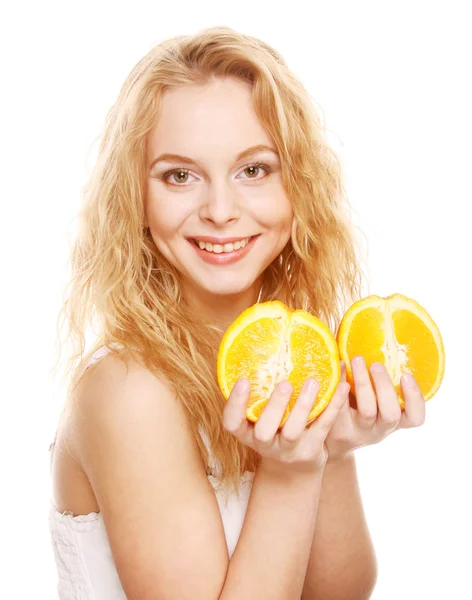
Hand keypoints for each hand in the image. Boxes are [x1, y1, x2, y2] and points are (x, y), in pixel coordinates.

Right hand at [223, 377, 350, 475]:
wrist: (295, 468)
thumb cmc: (274, 429)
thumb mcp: (260, 418)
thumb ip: (258, 395)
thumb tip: (262, 349)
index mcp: (246, 433)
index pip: (232, 422)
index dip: (235, 404)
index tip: (243, 380)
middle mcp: (264, 444)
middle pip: (263, 431)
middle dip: (274, 407)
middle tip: (284, 383)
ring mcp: (288, 450)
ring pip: (293, 431)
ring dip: (303, 406)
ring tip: (312, 382)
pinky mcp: (311, 450)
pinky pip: (322, 428)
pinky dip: (332, 407)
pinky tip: (341, 387)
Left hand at [324, 356, 425, 461]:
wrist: (331, 439)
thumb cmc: (358, 409)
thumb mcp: (377, 403)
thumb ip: (383, 385)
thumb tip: (385, 343)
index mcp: (396, 422)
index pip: (416, 418)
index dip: (415, 398)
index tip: (406, 375)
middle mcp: (381, 429)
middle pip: (391, 413)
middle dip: (385, 386)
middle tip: (376, 364)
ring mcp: (360, 431)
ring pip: (368, 410)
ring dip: (363, 382)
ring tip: (357, 359)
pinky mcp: (340, 429)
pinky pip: (341, 407)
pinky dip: (340, 383)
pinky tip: (338, 366)